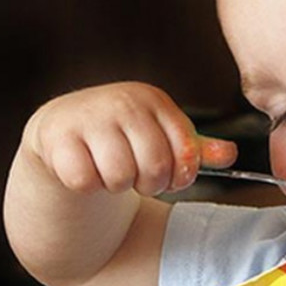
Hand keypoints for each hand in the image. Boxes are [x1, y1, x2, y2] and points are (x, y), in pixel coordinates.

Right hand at [21, 81, 237, 195]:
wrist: (63, 134)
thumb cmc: (121, 138)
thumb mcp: (161, 138)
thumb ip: (196, 149)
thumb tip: (229, 155)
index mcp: (152, 100)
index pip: (185, 151)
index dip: (181, 175)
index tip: (170, 177)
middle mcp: (121, 102)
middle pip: (154, 167)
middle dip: (148, 184)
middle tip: (136, 178)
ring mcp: (88, 117)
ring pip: (119, 176)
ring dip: (116, 186)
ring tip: (109, 171)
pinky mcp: (56, 138)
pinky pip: (84, 181)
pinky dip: (86, 185)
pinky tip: (84, 169)